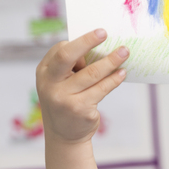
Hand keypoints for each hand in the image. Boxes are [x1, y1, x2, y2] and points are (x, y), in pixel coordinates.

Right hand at [36, 29, 128, 144]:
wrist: (64, 136)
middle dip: (86, 42)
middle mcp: (50, 85)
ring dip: (110, 61)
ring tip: (124, 52)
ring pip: (91, 74)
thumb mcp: (60, 82)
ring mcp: (65, 99)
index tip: (99, 35)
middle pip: (67, 56)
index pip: (60, 51)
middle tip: (104, 33)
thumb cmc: (66, 101)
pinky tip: (122, 73)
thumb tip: (99, 48)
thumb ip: (71, 67)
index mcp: (44, 73)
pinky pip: (101, 90)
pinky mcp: (81, 110)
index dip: (80, 43)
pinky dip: (114, 79)